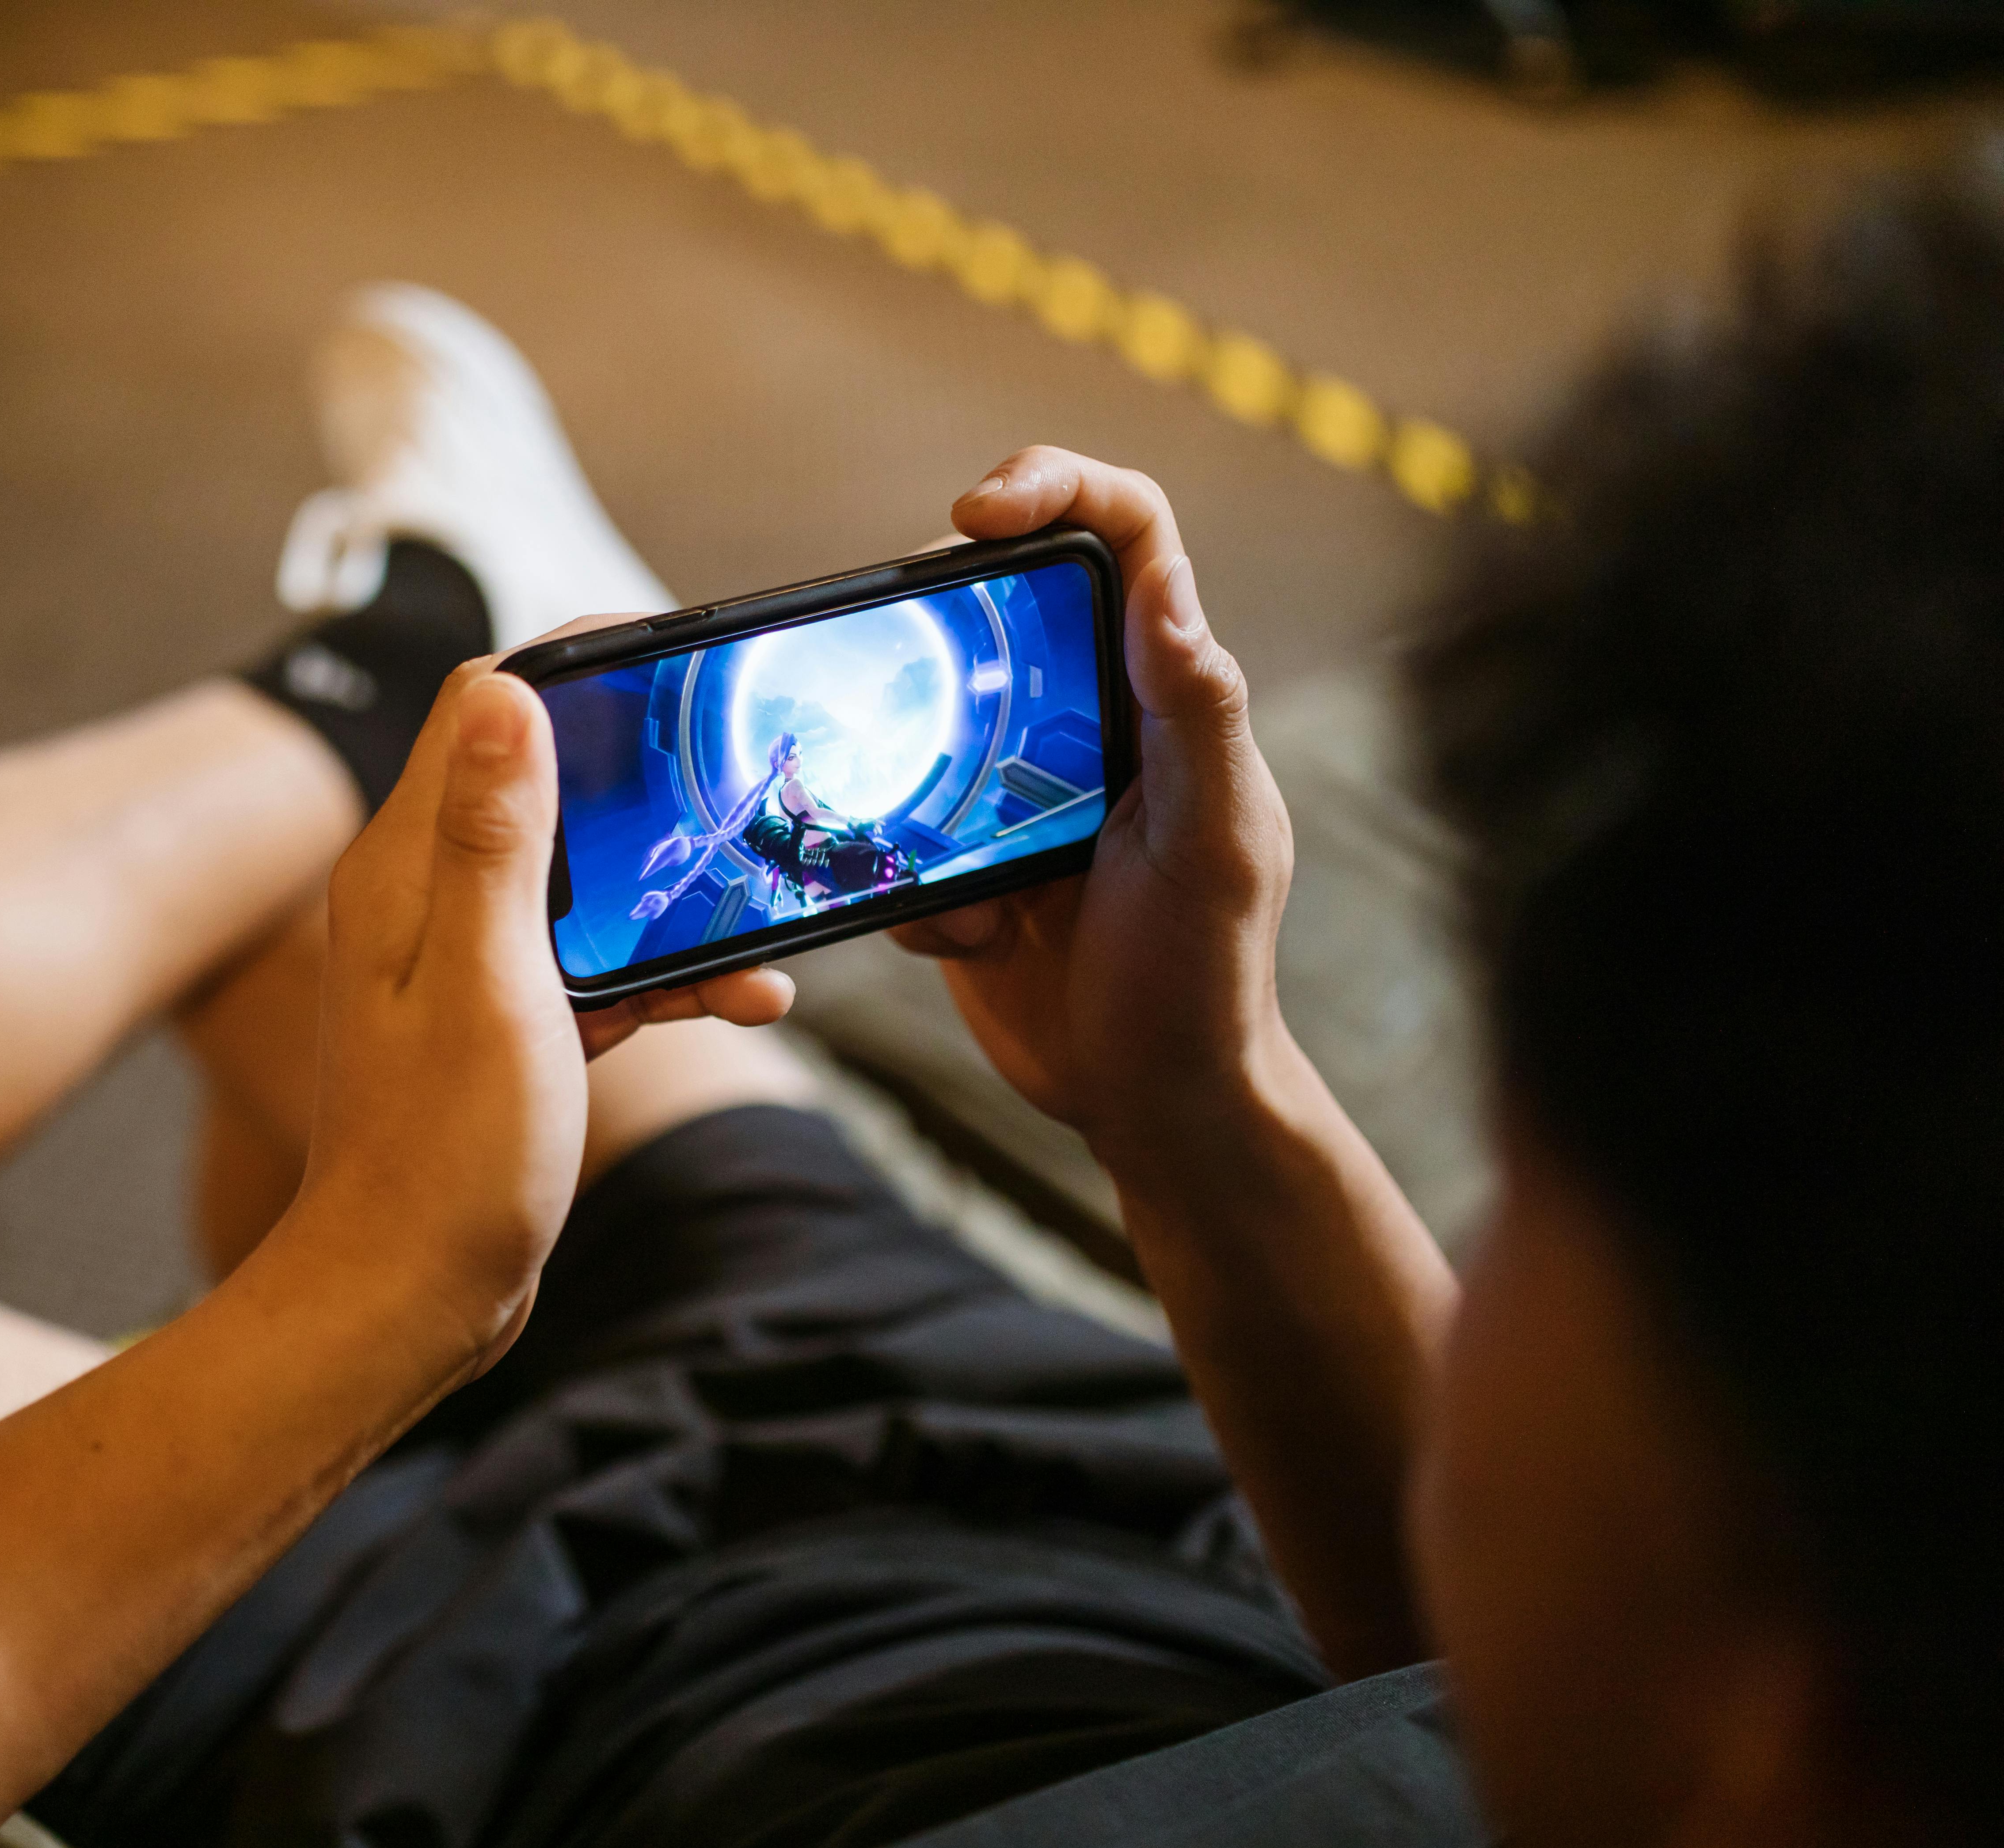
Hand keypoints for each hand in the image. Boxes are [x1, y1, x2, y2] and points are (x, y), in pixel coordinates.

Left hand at [292, 645, 785, 1377]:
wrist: (410, 1298)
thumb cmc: (443, 1156)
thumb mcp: (488, 978)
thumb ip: (496, 838)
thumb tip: (505, 692)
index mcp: (408, 869)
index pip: (481, 707)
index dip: (573, 664)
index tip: (669, 649)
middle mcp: (428, 900)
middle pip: (547, 785)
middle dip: (646, 776)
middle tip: (738, 770)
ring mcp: (469, 964)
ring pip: (589, 881)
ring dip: (674, 891)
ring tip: (762, 913)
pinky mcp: (508, 1025)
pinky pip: (602, 966)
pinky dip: (671, 973)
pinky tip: (746, 998)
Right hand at [893, 448, 1294, 1167]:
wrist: (1155, 1103)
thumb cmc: (1210, 979)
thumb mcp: (1216, 847)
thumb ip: (1197, 716)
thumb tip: (1165, 593)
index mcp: (1162, 692)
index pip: (1123, 532)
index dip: (1052, 485)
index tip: (974, 515)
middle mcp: (1088, 719)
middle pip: (991, 605)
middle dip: (937, 651)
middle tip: (914, 707)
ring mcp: (1014, 789)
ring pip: (918, 723)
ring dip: (915, 798)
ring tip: (984, 887)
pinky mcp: (959, 860)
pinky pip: (890, 835)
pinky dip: (912, 890)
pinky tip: (974, 939)